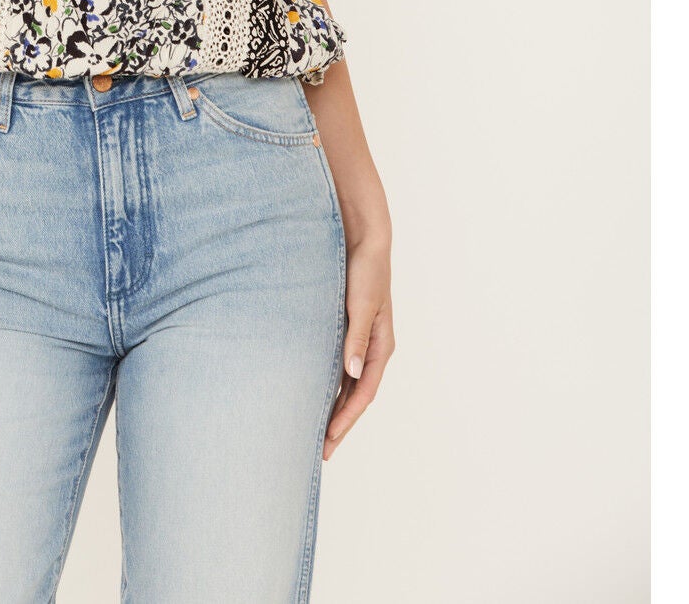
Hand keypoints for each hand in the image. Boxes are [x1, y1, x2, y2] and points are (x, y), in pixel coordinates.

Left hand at [323, 230, 393, 460]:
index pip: (363, 394)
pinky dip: (327, 385)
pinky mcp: (345, 329)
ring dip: (332, 408)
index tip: (329, 441)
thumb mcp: (362, 303)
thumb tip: (352, 374)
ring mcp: (358, 340)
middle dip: (339, 424)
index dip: (346, 420)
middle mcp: (370, 348)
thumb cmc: (366, 269)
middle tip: (319, 452)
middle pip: (355, 396)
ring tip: (314, 432)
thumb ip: (357, 337)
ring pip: (345, 384)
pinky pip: (336, 366)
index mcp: (380, 346)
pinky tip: (312, 395)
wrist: (362, 239)